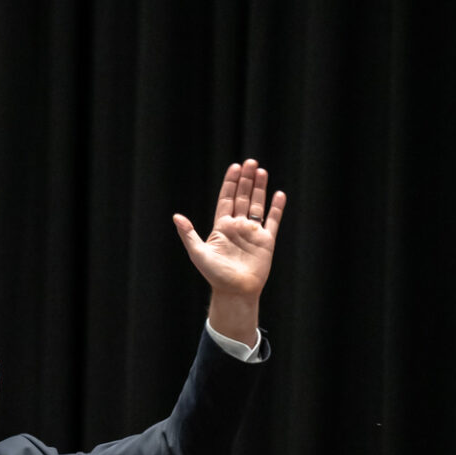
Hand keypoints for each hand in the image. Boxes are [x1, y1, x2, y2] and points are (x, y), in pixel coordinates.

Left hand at [173, 158, 284, 342]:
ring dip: (259, 188)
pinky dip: (276, 208)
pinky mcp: (266, 241)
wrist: (235, 292)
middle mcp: (237, 226)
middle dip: (245, 180)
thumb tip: (176, 216)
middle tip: (250, 162)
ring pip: (257, 205)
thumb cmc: (214, 275)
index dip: (230, 183)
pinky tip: (278, 194)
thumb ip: (189, 234)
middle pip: (242, 197)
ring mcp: (252, 233)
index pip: (226, 199)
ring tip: (261, 171)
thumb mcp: (198, 253)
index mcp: (221, 227)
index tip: (234, 167)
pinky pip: (272, 221)